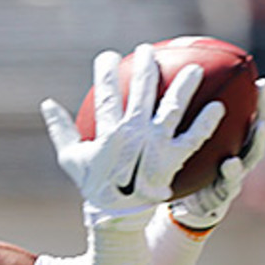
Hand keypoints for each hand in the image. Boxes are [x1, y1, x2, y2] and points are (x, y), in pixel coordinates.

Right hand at [41, 44, 224, 227]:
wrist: (117, 213)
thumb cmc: (94, 184)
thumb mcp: (71, 158)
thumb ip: (61, 129)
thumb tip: (46, 103)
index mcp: (108, 133)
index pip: (106, 95)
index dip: (105, 73)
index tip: (107, 56)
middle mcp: (133, 135)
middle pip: (141, 93)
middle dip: (144, 67)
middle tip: (147, 50)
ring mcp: (155, 146)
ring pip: (171, 109)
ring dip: (183, 87)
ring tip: (193, 69)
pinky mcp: (172, 159)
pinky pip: (193, 138)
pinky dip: (206, 123)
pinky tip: (218, 108)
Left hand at [169, 77, 264, 230]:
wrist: (178, 211)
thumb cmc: (179, 175)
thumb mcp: (172, 150)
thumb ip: (171, 127)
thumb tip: (154, 95)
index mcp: (226, 143)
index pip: (245, 116)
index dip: (254, 99)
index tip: (256, 79)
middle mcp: (235, 156)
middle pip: (255, 130)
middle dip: (261, 109)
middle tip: (261, 90)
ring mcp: (233, 177)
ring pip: (252, 155)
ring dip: (258, 140)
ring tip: (260, 126)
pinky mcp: (223, 197)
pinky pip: (231, 183)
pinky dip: (233, 172)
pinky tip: (231, 162)